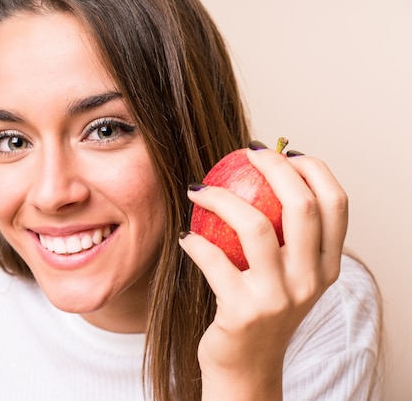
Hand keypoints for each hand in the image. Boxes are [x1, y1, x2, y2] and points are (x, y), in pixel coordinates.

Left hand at [179, 145, 346, 399]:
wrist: (245, 369)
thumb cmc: (261, 311)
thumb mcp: (287, 278)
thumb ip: (288, 238)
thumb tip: (265, 175)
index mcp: (327, 267)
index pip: (336, 204)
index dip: (314, 169)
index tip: (286, 152)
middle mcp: (310, 281)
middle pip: (301, 206)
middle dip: (274, 167)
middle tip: (245, 153)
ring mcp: (278, 298)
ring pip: (255, 227)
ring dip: (221, 198)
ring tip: (199, 189)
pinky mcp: (242, 311)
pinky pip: (213, 260)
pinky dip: (195, 242)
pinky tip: (186, 237)